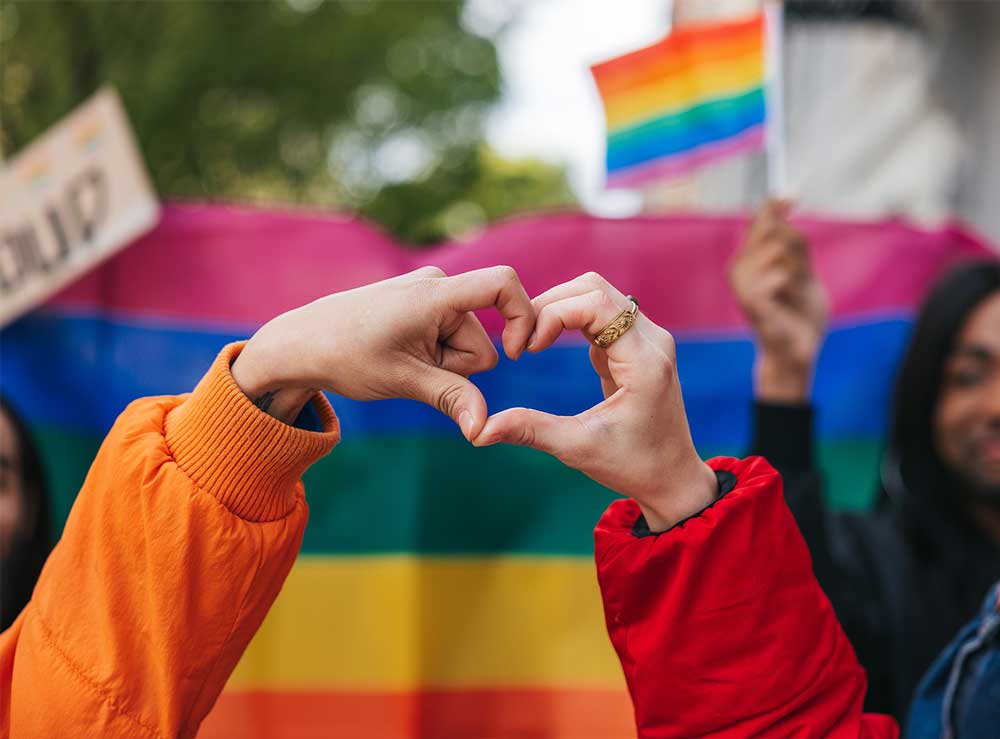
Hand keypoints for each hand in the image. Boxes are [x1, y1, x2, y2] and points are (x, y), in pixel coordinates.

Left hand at [231, 265, 533, 439]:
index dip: (523, 317)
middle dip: (457, 366)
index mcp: (435, 294)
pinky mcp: (422, 304)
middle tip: (411, 369)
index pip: (502, 284)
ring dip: (442, 364)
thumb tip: (483, 431)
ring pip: (465, 343)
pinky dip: (433, 355)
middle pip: (482, 340)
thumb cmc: (345, 357)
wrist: (301, 343)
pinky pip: (448, 336)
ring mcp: (429, 293)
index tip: (515, 354)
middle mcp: (437, 285)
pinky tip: (400, 357)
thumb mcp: (402, 380)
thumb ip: (451, 399)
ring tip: (400, 361)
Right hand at [476, 272, 717, 530]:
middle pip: (594, 289)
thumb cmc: (631, 465)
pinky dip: (568, 319)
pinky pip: (600, 312)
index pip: (596, 304)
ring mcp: (648, 338)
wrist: (671, 477)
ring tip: (532, 341)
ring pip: (597, 294)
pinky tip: (547, 345)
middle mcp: (652, 340)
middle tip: (522, 341)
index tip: (529, 349)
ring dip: (558, 308)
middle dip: (550, 305)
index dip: (553, 315)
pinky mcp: (637, 343)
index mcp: (644, 361)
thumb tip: (479, 432)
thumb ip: (529, 431)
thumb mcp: (576, 448)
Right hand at [730, 200, 828, 402]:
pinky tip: (786, 301)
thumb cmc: (800, 313)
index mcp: (750, 259)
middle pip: (772, 231)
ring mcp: (742, 284)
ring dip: (797, 272)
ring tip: (793, 294)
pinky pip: (780, 274)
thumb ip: (794, 243)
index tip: (792, 196)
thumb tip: (784, 204)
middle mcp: (739, 268)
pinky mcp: (749, 299)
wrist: (799, 350)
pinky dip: (791, 286)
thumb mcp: (803, 271)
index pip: (759, 222)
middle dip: (795, 250)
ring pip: (779, 251)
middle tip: (800, 277)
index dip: (774, 206)